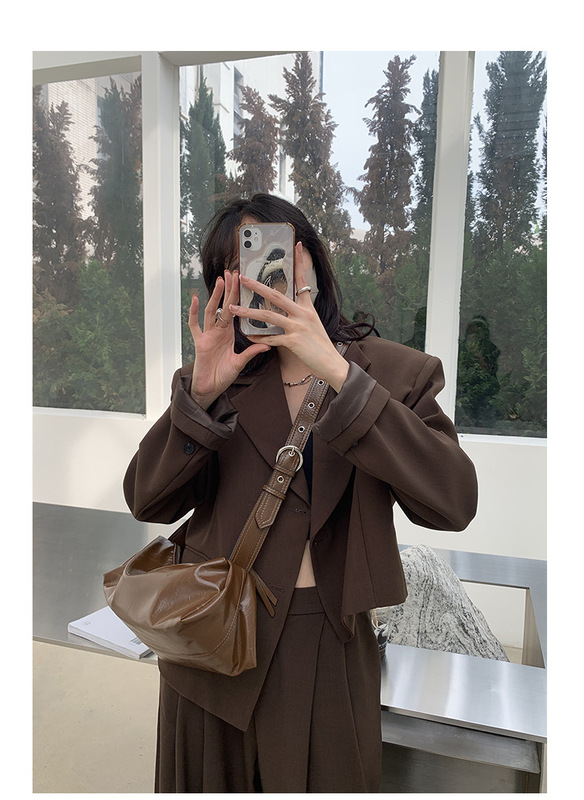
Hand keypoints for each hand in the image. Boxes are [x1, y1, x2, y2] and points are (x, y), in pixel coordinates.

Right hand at [188, 270, 269, 408]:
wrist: (210, 389)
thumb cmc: (223, 376)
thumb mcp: (240, 362)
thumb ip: (252, 352)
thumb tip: (268, 345)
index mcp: (229, 334)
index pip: (235, 310)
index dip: (238, 296)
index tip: (241, 281)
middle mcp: (218, 331)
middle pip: (223, 306)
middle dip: (227, 290)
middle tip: (231, 272)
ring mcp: (208, 335)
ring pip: (211, 311)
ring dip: (215, 296)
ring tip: (220, 281)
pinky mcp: (199, 342)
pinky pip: (195, 325)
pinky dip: (194, 313)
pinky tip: (195, 299)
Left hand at [229, 242, 348, 391]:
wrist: (332, 363)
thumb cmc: (321, 346)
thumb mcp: (314, 324)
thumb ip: (301, 314)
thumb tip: (289, 308)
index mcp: (307, 308)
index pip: (302, 280)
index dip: (299, 262)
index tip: (296, 245)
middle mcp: (303, 314)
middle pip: (276, 295)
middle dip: (257, 286)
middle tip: (242, 277)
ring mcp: (298, 327)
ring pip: (268, 315)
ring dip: (248, 312)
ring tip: (233, 308)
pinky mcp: (294, 341)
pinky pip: (271, 338)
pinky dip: (258, 338)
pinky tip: (248, 336)